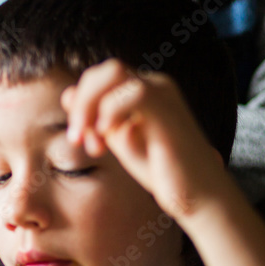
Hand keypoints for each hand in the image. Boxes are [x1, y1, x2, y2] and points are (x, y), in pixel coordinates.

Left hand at [61, 60, 227, 220]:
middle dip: (82, 102)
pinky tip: (106, 138)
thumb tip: (67, 94)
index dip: (80, 104)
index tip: (80, 139)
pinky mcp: (168, 111)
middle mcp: (154, 85)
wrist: (198, 194)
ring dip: (90, 107)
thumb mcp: (118, 141)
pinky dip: (110, 112)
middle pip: (104, 71)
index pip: (99, 79)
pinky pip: (134, 92)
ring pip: (114, 73)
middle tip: (76, 138)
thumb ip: (96, 118)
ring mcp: (163, 94)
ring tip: (93, 145)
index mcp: (142, 91)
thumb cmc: (161, 169)